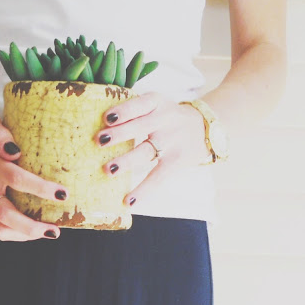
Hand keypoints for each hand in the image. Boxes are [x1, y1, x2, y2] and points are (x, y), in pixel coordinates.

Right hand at [0, 113, 67, 240]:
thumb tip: (15, 151)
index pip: (16, 179)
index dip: (41, 189)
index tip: (62, 193)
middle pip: (6, 214)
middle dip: (32, 225)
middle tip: (55, 229)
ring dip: (24, 235)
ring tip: (48, 233)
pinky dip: (14, 235)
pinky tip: (31, 232)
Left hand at [94, 92, 210, 205]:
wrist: (206, 127)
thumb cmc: (167, 116)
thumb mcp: (155, 105)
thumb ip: (132, 112)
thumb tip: (99, 129)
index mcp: (156, 102)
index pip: (140, 105)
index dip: (124, 111)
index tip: (107, 118)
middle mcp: (165, 120)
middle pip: (140, 127)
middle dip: (120, 134)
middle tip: (99, 140)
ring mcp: (171, 142)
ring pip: (146, 152)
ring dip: (127, 161)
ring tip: (108, 170)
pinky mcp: (176, 161)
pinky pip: (158, 177)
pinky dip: (144, 190)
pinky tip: (129, 202)